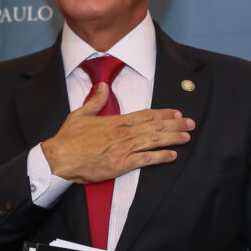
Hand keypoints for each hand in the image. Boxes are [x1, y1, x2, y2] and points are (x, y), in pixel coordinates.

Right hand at [41, 83, 194, 183]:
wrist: (59, 158)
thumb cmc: (68, 139)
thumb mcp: (80, 114)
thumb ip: (95, 101)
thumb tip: (104, 86)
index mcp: (115, 121)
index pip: (145, 114)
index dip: (163, 113)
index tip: (177, 112)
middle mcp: (123, 133)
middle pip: (155, 126)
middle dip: (175, 124)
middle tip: (191, 123)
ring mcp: (124, 148)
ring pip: (154, 140)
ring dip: (173, 138)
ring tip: (187, 136)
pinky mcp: (121, 164)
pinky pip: (146, 159)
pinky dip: (161, 156)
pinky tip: (173, 155)